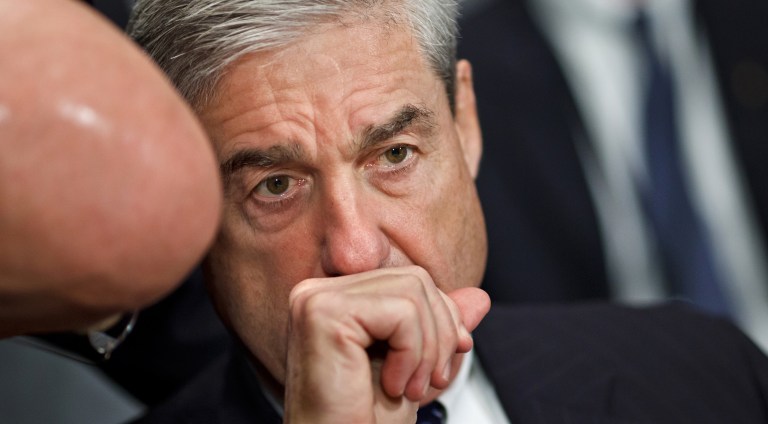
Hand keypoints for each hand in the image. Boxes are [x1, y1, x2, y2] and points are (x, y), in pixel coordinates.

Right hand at [283, 266, 489, 422]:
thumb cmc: (362, 419)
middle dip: (440, 334)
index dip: (442, 316)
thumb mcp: (415, 366)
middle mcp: (318, 292)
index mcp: (334, 298)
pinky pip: (401, 313)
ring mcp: (316, 299)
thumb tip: (479, 297)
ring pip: (412, 292)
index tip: (450, 357)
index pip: (409, 278)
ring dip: (427, 350)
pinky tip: (392, 385)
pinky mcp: (323, 314)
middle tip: (430, 381)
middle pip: (414, 279)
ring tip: (409, 387)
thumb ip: (439, 326)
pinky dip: (412, 355)